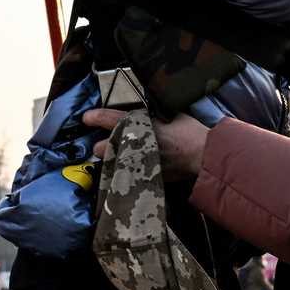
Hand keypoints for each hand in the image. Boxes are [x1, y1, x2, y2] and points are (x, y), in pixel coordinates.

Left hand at [83, 109, 209, 178]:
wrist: (203, 156)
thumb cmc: (189, 132)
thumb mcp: (169, 114)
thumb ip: (151, 114)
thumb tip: (142, 112)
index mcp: (139, 125)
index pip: (110, 119)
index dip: (95, 117)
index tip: (85, 118)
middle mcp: (134, 144)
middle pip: (102, 148)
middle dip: (101, 146)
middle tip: (104, 144)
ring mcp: (137, 162)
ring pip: (112, 163)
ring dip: (112, 160)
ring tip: (118, 157)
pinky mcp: (144, 177)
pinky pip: (126, 174)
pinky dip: (126, 171)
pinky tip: (131, 169)